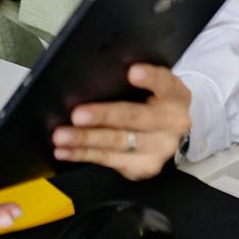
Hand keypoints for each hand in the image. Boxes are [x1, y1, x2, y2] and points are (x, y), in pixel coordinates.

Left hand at [53, 64, 189, 178]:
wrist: (170, 131)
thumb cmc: (153, 101)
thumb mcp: (154, 85)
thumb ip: (135, 79)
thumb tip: (96, 76)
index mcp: (175, 95)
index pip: (164, 82)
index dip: (149, 77)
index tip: (132, 72)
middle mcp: (172, 123)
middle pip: (134, 117)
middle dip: (103, 116)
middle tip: (77, 115)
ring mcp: (160, 148)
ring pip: (117, 142)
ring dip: (85, 139)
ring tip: (62, 136)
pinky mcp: (144, 166)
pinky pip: (109, 160)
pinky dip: (83, 155)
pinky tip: (66, 151)